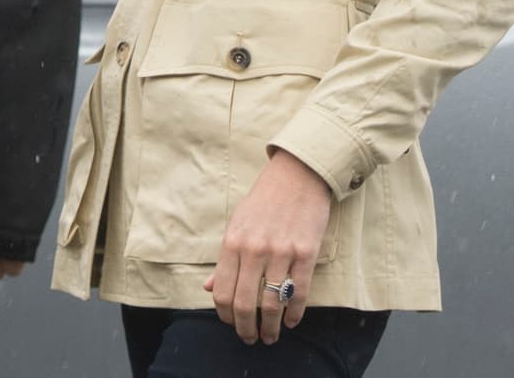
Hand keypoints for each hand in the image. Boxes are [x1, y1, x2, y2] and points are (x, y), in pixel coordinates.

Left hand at [203, 149, 331, 345]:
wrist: (297, 175)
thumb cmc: (264, 200)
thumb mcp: (237, 224)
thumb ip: (224, 259)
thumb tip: (207, 287)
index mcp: (232, 241)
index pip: (222, 291)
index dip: (225, 315)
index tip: (231, 324)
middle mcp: (254, 249)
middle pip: (245, 304)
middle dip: (246, 329)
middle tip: (251, 339)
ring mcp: (281, 252)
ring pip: (272, 305)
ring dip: (271, 328)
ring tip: (271, 336)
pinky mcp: (305, 253)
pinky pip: (299, 294)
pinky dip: (294, 315)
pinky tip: (292, 322)